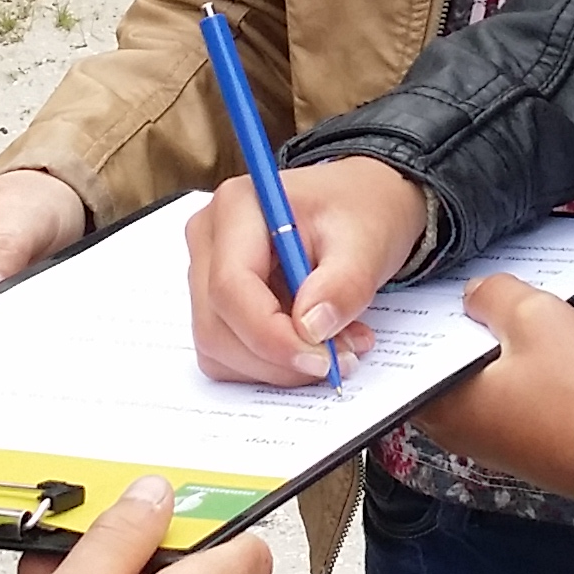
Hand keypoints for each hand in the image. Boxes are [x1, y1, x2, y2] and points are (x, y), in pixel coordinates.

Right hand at [186, 158, 425, 384]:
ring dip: (277, 366)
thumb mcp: (367, 241)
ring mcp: (205, 272)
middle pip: (216, 325)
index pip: (229, 287)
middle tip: (341, 359)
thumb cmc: (359, 212)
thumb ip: (344, 283)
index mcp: (237, 206)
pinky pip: (228, 354)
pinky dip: (272, 364)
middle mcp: (209, 238)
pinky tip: (314, 343)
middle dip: (278, 357)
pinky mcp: (215, 303)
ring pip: (218, 349)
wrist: (360, 207)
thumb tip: (311, 329)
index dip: (269, 335)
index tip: (321, 359)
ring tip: (337, 347)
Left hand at [419, 276, 573, 496]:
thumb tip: (476, 294)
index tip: (438, 293)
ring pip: (482, 383)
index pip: (413, 356)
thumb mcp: (531, 316)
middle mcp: (462, 433)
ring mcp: (496, 444)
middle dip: (465, 332)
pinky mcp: (528, 447)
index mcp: (445, 406)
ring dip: (496, 353)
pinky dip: (519, 375)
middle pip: (448, 367)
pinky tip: (544, 351)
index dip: (428, 318)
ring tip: (522, 319)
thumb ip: (491, 295)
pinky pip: (510, 401)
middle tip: (485, 298)